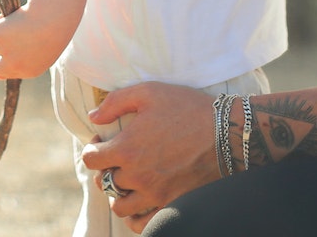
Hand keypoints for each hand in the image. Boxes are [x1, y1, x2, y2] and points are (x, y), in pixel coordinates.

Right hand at [0, 3, 72, 79]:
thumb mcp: (43, 47)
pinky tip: (12, 15)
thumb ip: (27, 57)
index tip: (1, 56)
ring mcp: (4, 51)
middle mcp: (14, 65)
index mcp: (30, 71)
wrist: (53, 15)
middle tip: (0, 39)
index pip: (5, 75)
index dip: (2, 64)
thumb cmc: (54, 27)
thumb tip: (3, 65)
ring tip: (17, 21)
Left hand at [78, 82, 217, 230]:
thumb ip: (116, 102)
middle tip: (116, 160)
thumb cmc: (187, 109)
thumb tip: (93, 116)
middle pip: (104, 183)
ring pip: (120, 206)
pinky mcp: (172, 205)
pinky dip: (135, 217)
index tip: (100, 143)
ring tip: (127, 182)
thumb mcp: (149, 92)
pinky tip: (139, 203)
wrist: (226, 133)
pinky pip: (143, 224)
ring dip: (118, 194)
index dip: (92, 149)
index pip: (91, 160)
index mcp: (127, 148)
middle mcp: (137, 176)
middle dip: (105, 170)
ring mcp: (155, 194)